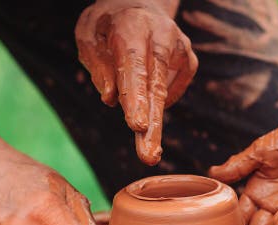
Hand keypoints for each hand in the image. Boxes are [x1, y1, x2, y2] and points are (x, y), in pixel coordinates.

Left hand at [76, 0, 197, 164]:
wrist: (139, 4)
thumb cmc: (108, 25)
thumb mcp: (89, 35)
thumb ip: (96, 64)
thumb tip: (110, 99)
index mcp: (133, 26)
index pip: (133, 66)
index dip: (135, 98)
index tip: (136, 126)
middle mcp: (163, 36)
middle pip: (156, 86)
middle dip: (153, 125)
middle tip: (149, 156)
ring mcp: (180, 48)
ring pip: (166, 94)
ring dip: (154, 124)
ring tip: (148, 150)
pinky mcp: (189, 61)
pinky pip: (173, 92)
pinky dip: (157, 101)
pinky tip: (146, 95)